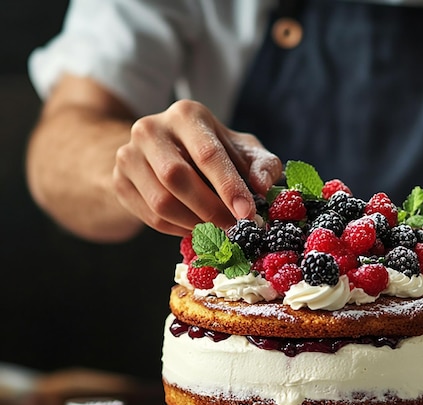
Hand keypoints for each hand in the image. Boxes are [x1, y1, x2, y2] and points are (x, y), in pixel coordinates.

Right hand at [113, 99, 282, 234]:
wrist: (163, 152)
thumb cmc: (214, 152)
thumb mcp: (242, 152)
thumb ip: (262, 165)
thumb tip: (262, 185)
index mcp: (186, 115)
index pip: (207, 154)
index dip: (229, 187)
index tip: (248, 214)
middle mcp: (151, 129)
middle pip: (177, 177)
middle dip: (211, 210)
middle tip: (235, 230)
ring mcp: (128, 155)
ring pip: (161, 202)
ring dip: (195, 224)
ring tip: (218, 231)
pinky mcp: (119, 181)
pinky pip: (151, 217)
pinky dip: (179, 230)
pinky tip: (197, 229)